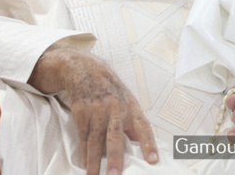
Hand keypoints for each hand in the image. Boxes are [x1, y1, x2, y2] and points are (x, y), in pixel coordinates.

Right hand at [29, 47, 157, 174]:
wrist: (87, 71)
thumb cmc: (111, 90)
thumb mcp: (128, 101)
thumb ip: (134, 124)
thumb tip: (142, 144)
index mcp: (131, 108)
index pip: (143, 128)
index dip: (148, 144)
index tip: (153, 160)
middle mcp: (115, 109)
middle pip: (114, 136)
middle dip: (115, 157)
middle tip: (115, 174)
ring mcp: (97, 111)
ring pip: (95, 140)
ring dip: (94, 161)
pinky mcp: (81, 114)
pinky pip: (83, 138)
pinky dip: (84, 153)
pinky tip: (85, 166)